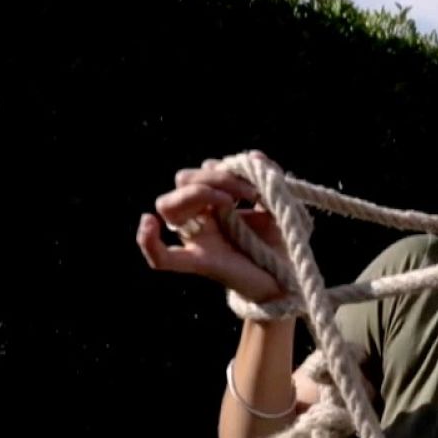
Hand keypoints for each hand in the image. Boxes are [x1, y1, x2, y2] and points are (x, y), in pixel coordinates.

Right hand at [136, 153, 288, 303]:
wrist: (289, 280)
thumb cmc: (280, 244)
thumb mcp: (282, 206)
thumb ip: (271, 180)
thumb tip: (257, 157)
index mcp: (216, 201)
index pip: (204, 170)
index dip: (228, 168)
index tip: (259, 181)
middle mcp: (201, 217)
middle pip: (184, 179)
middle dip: (216, 177)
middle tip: (251, 193)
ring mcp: (197, 239)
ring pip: (168, 205)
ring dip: (197, 193)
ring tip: (229, 202)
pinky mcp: (201, 262)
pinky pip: (162, 258)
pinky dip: (148, 242)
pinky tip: (148, 223)